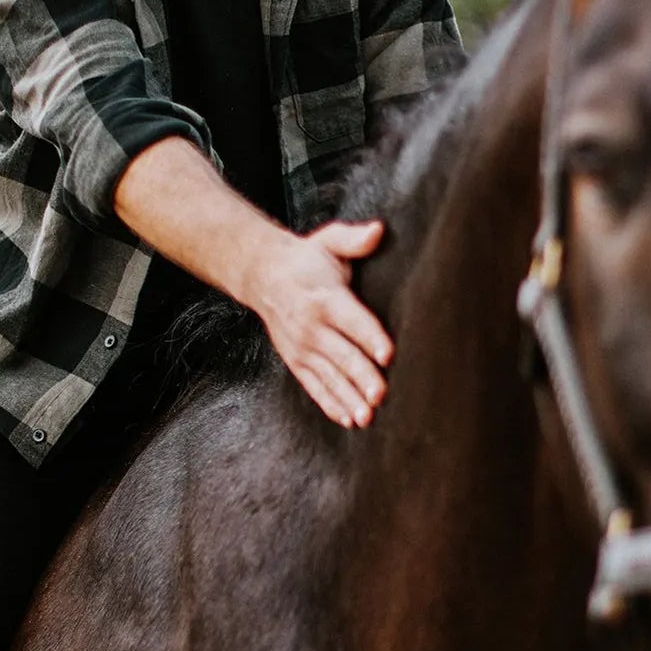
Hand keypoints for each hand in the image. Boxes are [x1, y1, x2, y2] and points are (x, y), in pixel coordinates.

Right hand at [245, 220, 393, 427]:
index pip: (351, 319)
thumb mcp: (328, 241)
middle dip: (361, 376)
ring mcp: (302, 347)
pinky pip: (314, 386)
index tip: (388, 354)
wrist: (262, 275)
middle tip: (381, 395)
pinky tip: (348, 420)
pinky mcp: (296, 361)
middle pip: (341, 354)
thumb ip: (353, 239)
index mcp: (325, 297)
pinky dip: (330, 404)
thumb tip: (378, 230)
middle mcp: (311, 326)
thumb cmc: (307, 259)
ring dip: (348, 398)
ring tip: (367, 417)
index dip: (370, 336)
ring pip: (329, 376)